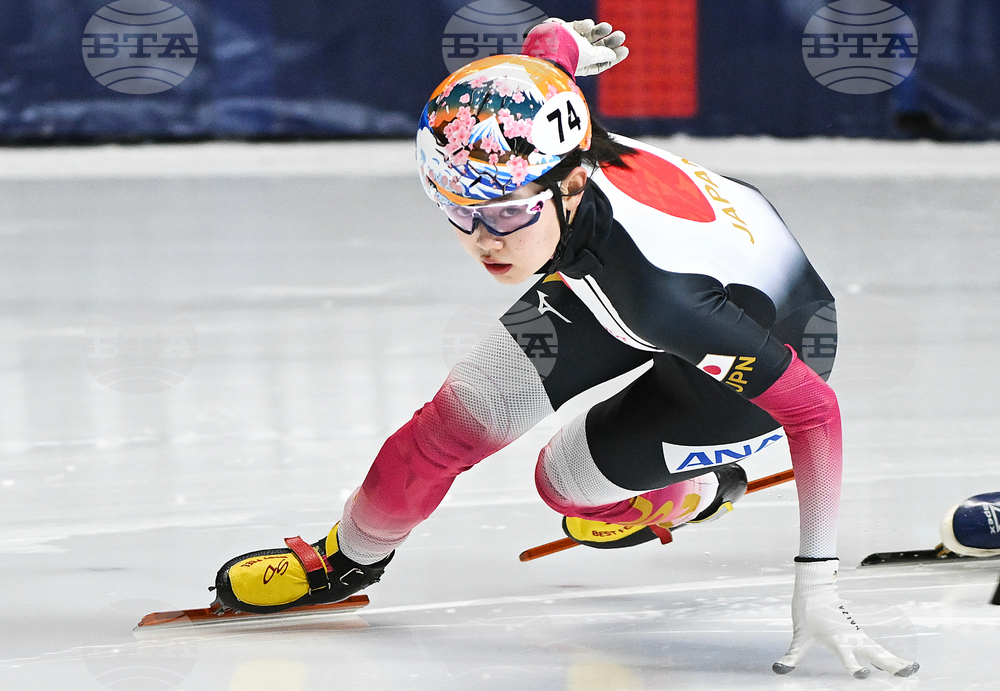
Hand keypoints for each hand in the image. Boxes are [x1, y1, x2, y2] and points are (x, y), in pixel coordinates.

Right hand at [565, 19, 627, 75]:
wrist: (549, 42)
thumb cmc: (570, 53)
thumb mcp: (590, 56)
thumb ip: (602, 54)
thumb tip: (613, 53)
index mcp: (581, 67)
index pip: (600, 63)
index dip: (613, 57)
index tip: (625, 50)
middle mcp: (575, 55)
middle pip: (597, 49)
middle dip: (609, 42)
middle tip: (621, 35)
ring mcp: (569, 42)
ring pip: (589, 36)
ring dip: (600, 30)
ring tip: (608, 26)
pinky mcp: (564, 30)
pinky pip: (578, 26)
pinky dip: (585, 25)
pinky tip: (589, 24)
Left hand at [773, 559, 918, 678]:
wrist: (814, 590)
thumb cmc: (807, 613)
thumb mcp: (799, 637)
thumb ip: (791, 656)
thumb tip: (777, 670)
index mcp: (836, 638)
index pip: (847, 656)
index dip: (853, 666)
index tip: (863, 675)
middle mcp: (850, 637)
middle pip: (874, 653)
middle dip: (889, 664)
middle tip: (907, 674)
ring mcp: (857, 635)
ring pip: (879, 650)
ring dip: (894, 660)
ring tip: (911, 670)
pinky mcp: (859, 633)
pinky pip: (876, 647)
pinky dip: (889, 655)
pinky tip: (897, 665)